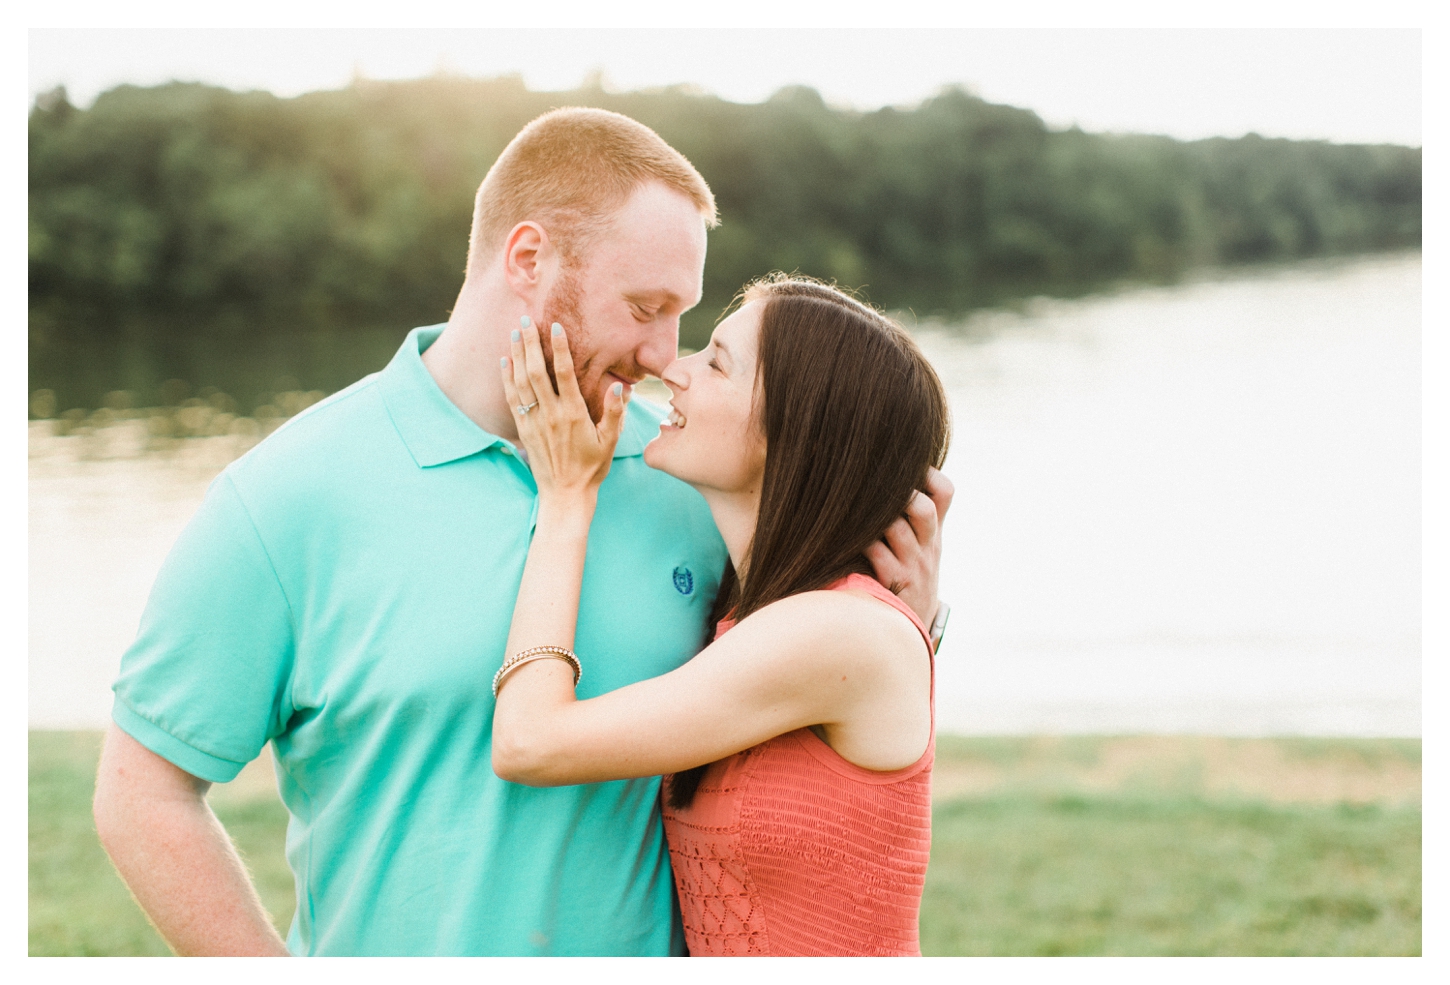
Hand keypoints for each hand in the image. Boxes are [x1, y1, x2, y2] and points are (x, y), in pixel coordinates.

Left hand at [499, 317, 630, 503]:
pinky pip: (512, 398)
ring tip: (514, 332)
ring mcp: (534, 421)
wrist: (565, 494)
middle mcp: (551, 414)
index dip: (560, 349)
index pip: (565, 374)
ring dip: (517, 355)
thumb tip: (620, 386)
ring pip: (521, 382)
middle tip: (526, 320)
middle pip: (536, 372)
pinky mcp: (524, 429)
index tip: (556, 327)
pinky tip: (505, 361)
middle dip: (531, 344)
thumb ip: (615, 412)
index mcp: (574, 414)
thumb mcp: (610, 441)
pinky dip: (507, 378)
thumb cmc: (592, 467)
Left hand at [864, 466, 953, 626]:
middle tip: (872, 489)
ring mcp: (913, 566)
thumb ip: (908, 516)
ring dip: (874, 518)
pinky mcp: (894, 583)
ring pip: (895, 528)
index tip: (906, 466)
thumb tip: (878, 478)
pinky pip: (877, 554)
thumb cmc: (907, 578)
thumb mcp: (919, 548)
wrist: (911, 629)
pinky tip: (845, 538)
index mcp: (933, 532)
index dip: (928, 473)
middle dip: (899, 495)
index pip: (945, 493)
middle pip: (923, 508)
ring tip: (851, 509)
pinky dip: (861, 543)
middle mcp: (927, 546)